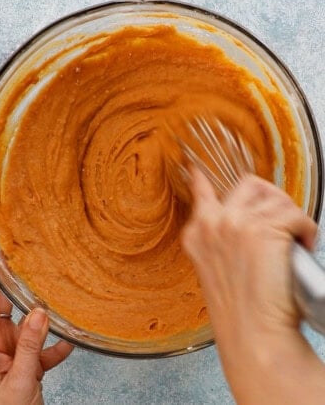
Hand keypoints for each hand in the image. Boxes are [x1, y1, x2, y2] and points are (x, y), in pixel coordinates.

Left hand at [0, 245, 72, 404]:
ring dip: (44, 318)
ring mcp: (14, 352)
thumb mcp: (19, 380)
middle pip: (7, 306)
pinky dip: (57, 344)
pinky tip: (69, 341)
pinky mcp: (29, 362)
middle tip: (21, 259)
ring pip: (30, 324)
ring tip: (56, 300)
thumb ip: (29, 345)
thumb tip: (40, 311)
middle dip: (15, 285)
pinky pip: (44, 346)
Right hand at [182, 168, 324, 404]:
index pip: (201, 192)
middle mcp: (213, 223)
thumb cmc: (242, 312)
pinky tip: (304, 247)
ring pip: (276, 198)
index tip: (198, 169)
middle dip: (272, 198)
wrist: (253, 336)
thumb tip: (244, 223)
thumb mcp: (218, 271)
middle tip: (282, 222)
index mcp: (198, 234)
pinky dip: (307, 229)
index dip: (202, 178)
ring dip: (291, 217)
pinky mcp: (263, 229)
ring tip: (295, 242)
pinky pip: (296, 215)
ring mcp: (235, 222)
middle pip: (249, 185)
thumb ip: (221, 242)